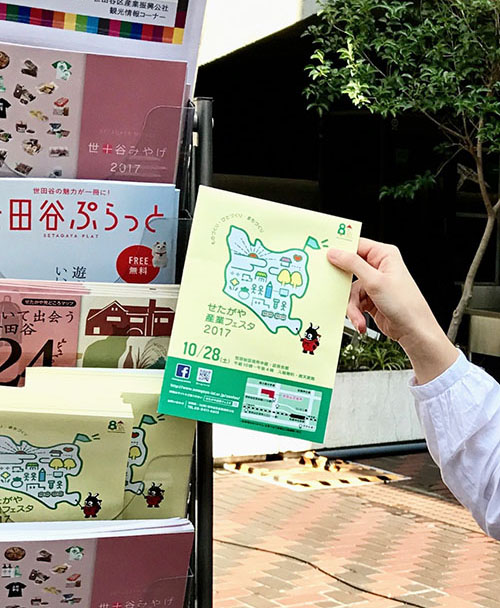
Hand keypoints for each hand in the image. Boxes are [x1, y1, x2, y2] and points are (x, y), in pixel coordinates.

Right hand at [327, 238, 457, 383]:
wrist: (413, 330)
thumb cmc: (405, 304)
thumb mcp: (374, 281)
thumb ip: (352, 264)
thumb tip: (335, 252)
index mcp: (384, 255)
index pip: (357, 245)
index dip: (341, 251)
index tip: (326, 257)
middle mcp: (379, 267)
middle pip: (350, 269)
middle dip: (345, 286)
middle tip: (337, 290)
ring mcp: (374, 283)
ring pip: (350, 289)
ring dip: (351, 305)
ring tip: (357, 316)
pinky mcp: (370, 298)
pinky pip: (354, 301)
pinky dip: (355, 312)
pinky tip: (361, 321)